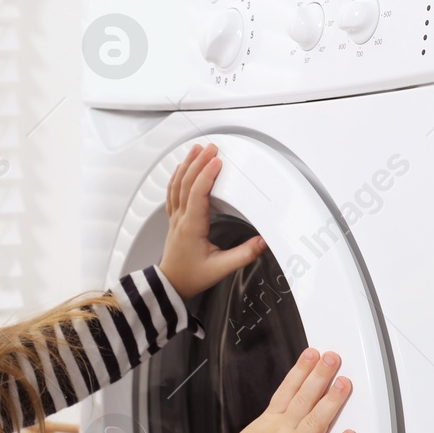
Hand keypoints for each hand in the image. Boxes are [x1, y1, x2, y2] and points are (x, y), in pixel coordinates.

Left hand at [158, 142, 265, 298]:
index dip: (206, 176)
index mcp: (191, 228)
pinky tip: (181, 168)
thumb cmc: (191, 277)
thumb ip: (244, 254)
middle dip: (198, 163)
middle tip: (210, 148)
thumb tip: (262, 242)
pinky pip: (172, 192)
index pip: (197, 195)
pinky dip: (177, 176)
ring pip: (176, 185)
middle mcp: (181, 219)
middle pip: (186, 184)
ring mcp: (175, 218)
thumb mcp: (221, 268)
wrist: (171, 285)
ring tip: (196, 149)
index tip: (217, 162)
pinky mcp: (174, 219)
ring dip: (186, 165)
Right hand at [200, 348, 356, 432]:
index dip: (301, 370)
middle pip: (303, 398)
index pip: (288, 390)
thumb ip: (268, 430)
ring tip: (344, 384)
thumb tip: (278, 425)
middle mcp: (281, 431)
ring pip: (314, 421)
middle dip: (319, 376)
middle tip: (332, 358)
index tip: (312, 354)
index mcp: (268, 423)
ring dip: (331, 401)